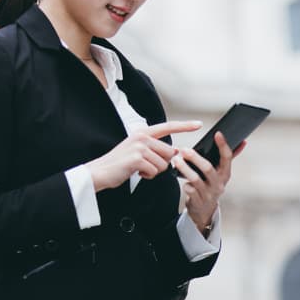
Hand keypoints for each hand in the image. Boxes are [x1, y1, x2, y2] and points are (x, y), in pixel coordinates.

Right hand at [87, 120, 202, 191]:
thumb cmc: (120, 164)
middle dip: (161, 163)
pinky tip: (136, 172)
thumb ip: (155, 149)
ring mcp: (140, 146)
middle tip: (145, 165)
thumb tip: (175, 153)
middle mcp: (142, 136)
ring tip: (139, 168)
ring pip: (164, 163)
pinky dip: (148, 175)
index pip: (168, 126)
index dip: (184, 125)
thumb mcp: (138, 151)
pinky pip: (155, 171)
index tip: (198, 124)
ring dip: (154, 171)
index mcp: (143, 132)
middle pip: (169, 152)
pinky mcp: (137, 158)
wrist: (101, 171)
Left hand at [173, 132, 245, 231]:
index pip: (227, 158)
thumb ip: (227, 158)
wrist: (204, 210)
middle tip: (184, 149)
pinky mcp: (198, 201)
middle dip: (196, 158)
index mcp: (225, 174)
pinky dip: (184, 183)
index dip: (223, 146)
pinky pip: (189, 190)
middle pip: (208, 169)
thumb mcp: (221, 173)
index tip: (217, 134)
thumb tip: (243, 141)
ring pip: (196, 179)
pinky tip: (178, 176)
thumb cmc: (211, 185)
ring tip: (176, 160)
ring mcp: (208, 194)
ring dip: (185, 168)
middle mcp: (219, 184)